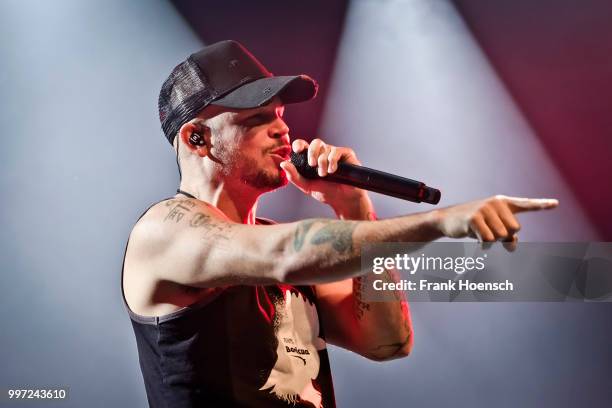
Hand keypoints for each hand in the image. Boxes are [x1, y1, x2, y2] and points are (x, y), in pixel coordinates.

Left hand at [280, 138, 369, 208]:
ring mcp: (334, 153)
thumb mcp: (306, 186)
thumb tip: (283, 163)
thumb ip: (294, 176)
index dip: (299, 144)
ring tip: (324, 175)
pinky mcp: (345, 154)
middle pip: (316, 143)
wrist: (343, 200)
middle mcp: (323, 153)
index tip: (298, 150)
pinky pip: (336, 151)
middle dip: (312, 152)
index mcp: (312, 158)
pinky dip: (332, 161)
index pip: (304, 145)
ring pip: (325, 149)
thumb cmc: (325, 192)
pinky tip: (332, 171)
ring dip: (323, 162)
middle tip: (312, 165)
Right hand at [435, 195, 558, 248]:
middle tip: (488, 231)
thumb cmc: (473, 224)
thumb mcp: (492, 227)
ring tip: (479, 233)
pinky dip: (483, 244)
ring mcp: (485, 209)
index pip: (526, 204)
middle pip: (515, 229)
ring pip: (501, 236)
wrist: (447, 220)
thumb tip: (512, 246)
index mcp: (503, 203)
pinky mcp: (474, 219)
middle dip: (504, 236)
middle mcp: (496, 203)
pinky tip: (474, 237)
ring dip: (491, 240)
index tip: (556, 204)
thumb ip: (507, 235)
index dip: (542, 205)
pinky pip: (487, 240)